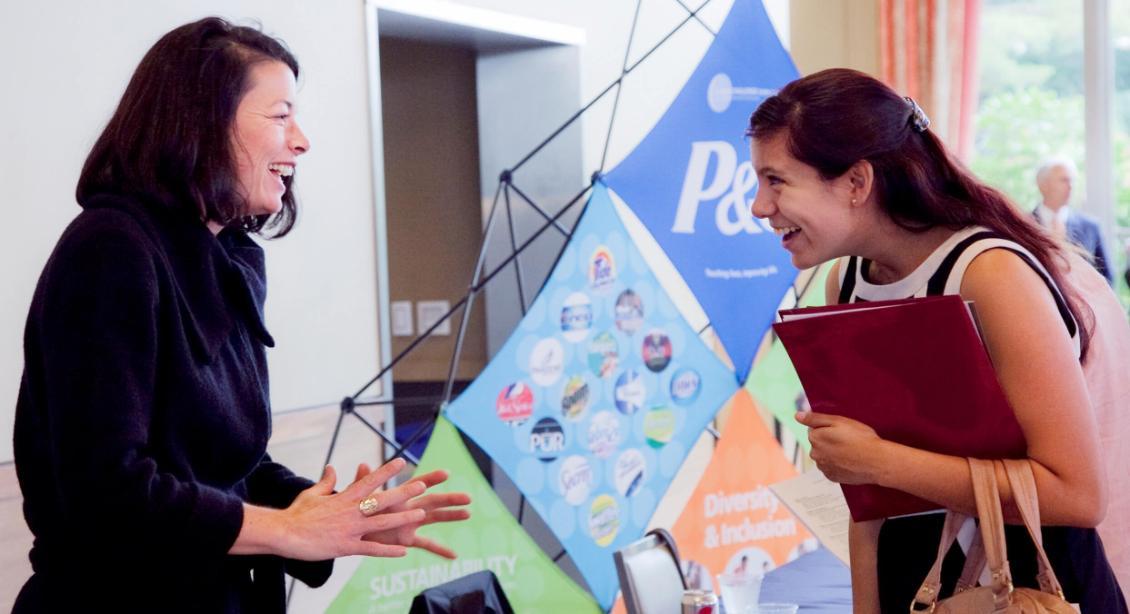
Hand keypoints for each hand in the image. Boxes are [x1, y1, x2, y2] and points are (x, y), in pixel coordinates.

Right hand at [275, 457, 429, 559]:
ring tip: (421, 515)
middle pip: (382, 500)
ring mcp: (350, 529)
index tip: (402, 461)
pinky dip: (388, 550)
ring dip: (403, 519)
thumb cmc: (297, 513)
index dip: (387, 471)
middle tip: (422, 485)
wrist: (284, 534)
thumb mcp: (312, 493)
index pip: (370, 480)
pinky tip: (403, 551)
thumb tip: (331, 467)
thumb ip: (327, 482)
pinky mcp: (346, 547)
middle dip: (403, 492)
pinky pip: (371, 549)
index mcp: (344, 497)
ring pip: (382, 523)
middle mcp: (351, 511)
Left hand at [353, 463, 471, 559]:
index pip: (418, 484)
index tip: (446, 473)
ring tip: (468, 514)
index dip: (431, 479)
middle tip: (468, 497)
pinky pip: (426, 544)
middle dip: (450, 499)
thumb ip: (363, 483)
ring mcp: (410, 523)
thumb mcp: (359, 496)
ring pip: (435, 519)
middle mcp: (409, 507)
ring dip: (451, 516)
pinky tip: (454, 556)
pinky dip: (440, 550)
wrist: (352, 529)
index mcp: (399, 495)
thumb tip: (363, 465)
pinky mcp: (407, 539)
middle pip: (434, 501)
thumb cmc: (356, 509)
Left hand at [797, 411, 884, 484]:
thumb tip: (797, 416)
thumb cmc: (860, 438)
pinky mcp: (832, 477)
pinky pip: (831, 467)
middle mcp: (815, 454)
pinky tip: (850, 461)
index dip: (829, 428)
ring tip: (851, 451)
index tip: (842, 431)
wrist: (876, 461)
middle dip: (829, 441)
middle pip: (819, 443)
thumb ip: (815, 418)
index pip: (814, 429)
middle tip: (848, 440)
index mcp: (815, 438)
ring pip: (825, 456)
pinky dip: (838, 464)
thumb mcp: (838, 421)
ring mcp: (823, 467)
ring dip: (833, 453)